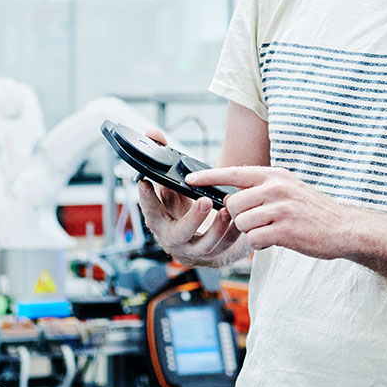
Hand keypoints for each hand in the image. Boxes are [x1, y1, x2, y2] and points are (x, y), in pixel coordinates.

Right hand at [134, 128, 241, 265]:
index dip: (146, 199)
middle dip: (193, 218)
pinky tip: (242, 217)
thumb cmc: (180, 207)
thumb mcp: (170, 186)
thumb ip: (161, 159)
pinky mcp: (217, 253)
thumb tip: (151, 133)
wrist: (196, 240)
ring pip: (207, 244)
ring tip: (228, 210)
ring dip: (218, 228)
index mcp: (160, 222)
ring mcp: (197, 249)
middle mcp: (175, 238)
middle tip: (205, 201)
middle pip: (180, 233)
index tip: (145, 183)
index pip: (150, 211)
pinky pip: (228, 247)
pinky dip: (236, 233)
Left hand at [186, 166, 351, 259]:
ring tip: (271, 230)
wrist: (343, 228)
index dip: (209, 175)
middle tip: (258, 222)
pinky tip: (277, 240)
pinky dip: (261, 244)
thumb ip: (262, 189)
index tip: (190, 178)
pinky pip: (254, 239)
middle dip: (239, 218)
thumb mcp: (289, 189)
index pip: (234, 172)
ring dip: (251, 232)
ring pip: (242, 223)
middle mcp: (277, 188)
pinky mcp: (285, 231)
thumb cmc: (313, 211)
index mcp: (275, 175)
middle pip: (233, 204)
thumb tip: (230, 197)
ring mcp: (281, 209)